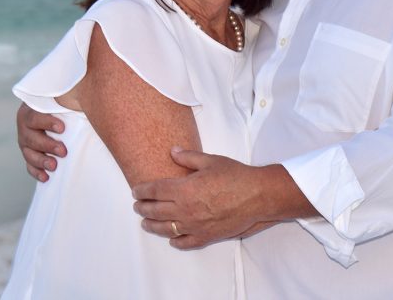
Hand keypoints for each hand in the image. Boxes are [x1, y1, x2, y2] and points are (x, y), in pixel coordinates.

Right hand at [16, 103, 66, 182]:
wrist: (51, 110)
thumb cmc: (61, 102)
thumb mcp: (62, 99)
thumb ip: (69, 98)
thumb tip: (84, 98)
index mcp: (30, 111)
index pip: (35, 117)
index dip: (47, 123)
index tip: (62, 128)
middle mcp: (24, 127)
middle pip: (32, 138)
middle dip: (48, 145)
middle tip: (63, 151)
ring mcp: (25, 142)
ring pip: (29, 153)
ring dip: (41, 161)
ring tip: (54, 166)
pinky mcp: (29, 154)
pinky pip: (29, 165)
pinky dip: (36, 172)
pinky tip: (46, 178)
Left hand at [132, 149, 304, 248]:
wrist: (257, 196)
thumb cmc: (235, 176)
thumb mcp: (210, 161)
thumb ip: (188, 157)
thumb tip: (173, 151)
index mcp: (184, 189)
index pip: (154, 191)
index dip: (142, 191)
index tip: (135, 191)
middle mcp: (185, 210)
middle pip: (155, 211)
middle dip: (143, 208)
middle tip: (137, 206)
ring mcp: (194, 226)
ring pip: (165, 229)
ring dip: (152, 226)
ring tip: (145, 223)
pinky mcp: (206, 236)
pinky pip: (185, 242)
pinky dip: (175, 241)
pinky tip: (171, 239)